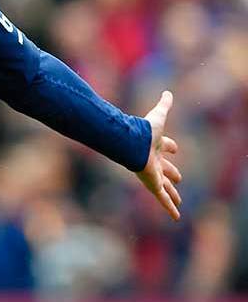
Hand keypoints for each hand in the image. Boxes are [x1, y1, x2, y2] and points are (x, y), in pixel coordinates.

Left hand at [136, 90, 182, 220]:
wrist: (130, 142)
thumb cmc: (143, 130)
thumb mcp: (158, 116)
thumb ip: (163, 105)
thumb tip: (168, 91)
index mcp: (154, 145)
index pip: (165, 146)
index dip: (170, 146)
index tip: (175, 148)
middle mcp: (153, 160)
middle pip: (165, 169)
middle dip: (172, 173)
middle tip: (178, 178)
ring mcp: (152, 173)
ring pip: (165, 187)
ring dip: (172, 194)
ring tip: (178, 201)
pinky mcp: (152, 184)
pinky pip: (163, 199)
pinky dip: (169, 208)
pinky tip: (176, 217)